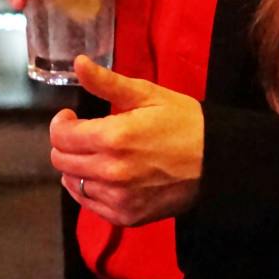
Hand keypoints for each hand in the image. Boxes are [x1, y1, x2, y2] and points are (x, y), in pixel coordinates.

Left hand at [52, 57, 205, 227]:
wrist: (218, 161)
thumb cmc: (183, 121)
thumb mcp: (147, 94)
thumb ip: (107, 82)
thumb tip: (78, 62)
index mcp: (113, 137)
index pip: (61, 137)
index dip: (62, 123)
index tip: (72, 117)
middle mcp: (111, 172)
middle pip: (61, 161)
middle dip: (66, 144)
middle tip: (83, 135)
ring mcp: (118, 198)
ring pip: (72, 183)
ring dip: (77, 166)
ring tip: (96, 154)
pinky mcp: (126, 216)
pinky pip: (90, 204)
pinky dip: (89, 189)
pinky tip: (103, 176)